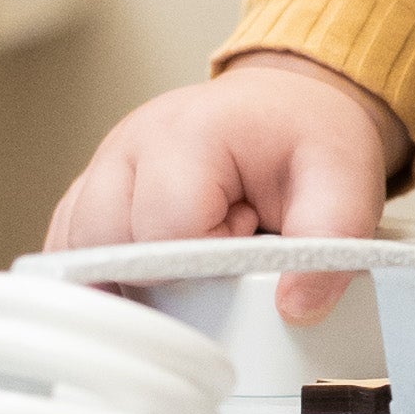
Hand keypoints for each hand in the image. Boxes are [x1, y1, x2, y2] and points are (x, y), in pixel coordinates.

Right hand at [44, 53, 408, 322]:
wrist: (289, 104)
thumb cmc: (308, 138)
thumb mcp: (344, 181)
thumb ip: (330, 241)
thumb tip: (294, 309)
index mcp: (186, 134)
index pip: (164, 230)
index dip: (207, 258)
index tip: (246, 237)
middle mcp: (129, 144)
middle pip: (105, 244)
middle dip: (159, 273)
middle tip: (215, 250)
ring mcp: (103, 166)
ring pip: (76, 251)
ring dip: (126, 276)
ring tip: (186, 254)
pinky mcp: (92, 190)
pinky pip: (70, 246)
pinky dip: (103, 273)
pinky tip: (147, 272)